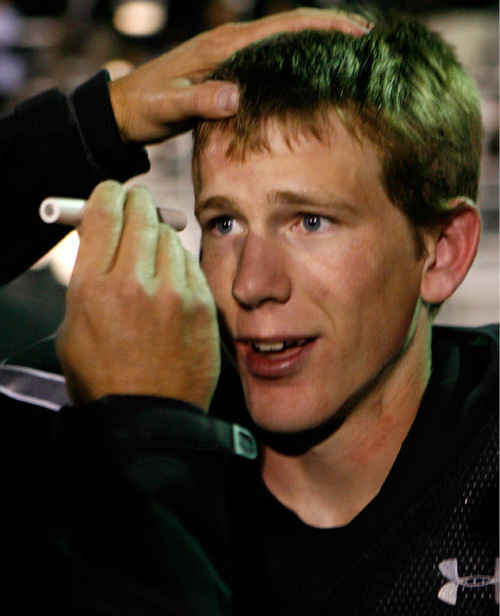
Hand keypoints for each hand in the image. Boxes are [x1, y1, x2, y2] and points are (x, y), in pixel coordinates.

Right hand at [57, 181, 219, 410]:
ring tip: (152, 262)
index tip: (112, 196)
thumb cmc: (105, 375)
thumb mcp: (75, 324)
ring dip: (158, 238)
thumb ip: (88, 273)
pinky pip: (191, 263)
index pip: (105, 210)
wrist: (148, 418)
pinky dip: (180, 265)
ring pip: (169, 235)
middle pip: (141, 212)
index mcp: (93, 287)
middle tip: (136, 210)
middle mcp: (134, 283)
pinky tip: (172, 285)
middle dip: (136, 206)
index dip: (108, 196)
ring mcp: (174, 293)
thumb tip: (102, 232)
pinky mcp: (201, 305)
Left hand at [109, 7, 370, 144]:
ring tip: (350, 56)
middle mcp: (230, 44)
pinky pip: (269, 59)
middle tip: (366, 42)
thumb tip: (235, 96)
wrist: (125, 109)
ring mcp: (229, 55)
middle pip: (290, 27)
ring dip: (315, 44)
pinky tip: (307, 76)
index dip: (321, 28)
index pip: (282, 28)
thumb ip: (199, 102)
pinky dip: (293, 61)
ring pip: (281, 42)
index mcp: (223, 47)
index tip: (357, 32)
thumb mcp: (168, 107)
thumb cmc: (145, 108)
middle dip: (329, 30)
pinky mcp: (226, 70)